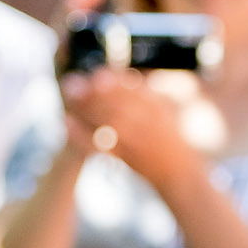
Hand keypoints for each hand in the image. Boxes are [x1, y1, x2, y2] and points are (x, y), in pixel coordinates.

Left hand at [60, 66, 198, 187]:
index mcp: (157, 108)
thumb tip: (128, 76)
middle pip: (116, 103)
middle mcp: (148, 122)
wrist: (181, 174)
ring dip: (86, 108)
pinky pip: (102, 144)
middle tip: (71, 82)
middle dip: (92, 92)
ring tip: (67, 98)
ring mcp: (137, 141)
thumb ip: (147, 95)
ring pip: (108, 121)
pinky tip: (67, 124)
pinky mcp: (127, 157)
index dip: (113, 80)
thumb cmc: (171, 140)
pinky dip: (82, 134)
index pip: (133, 89)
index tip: (96, 73)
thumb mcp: (165, 112)